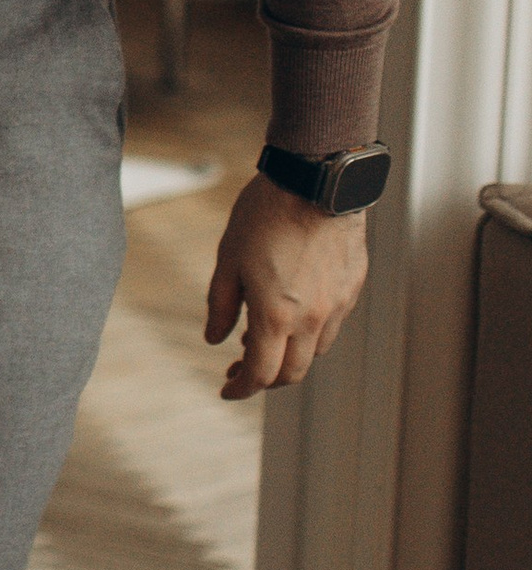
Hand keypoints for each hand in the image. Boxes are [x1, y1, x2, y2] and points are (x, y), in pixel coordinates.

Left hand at [205, 171, 369, 400]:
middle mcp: (313, 318)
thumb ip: (222, 306)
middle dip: (266, 380)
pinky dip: (310, 330)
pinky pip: (333, 323)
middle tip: (241, 371)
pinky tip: (292, 311)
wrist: (316, 180)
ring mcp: (338, 303)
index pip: (262, 375)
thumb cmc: (266, 215)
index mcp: (276, 316)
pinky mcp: (353, 286)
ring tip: (262, 336)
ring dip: (290, 354)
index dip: (241, 389)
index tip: (227, 389)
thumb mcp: (228, 261)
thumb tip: (215, 340)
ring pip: (316, 350)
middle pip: (293, 372)